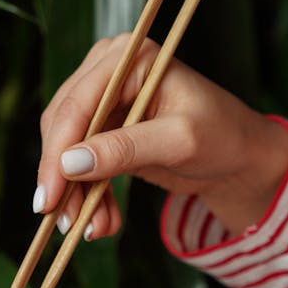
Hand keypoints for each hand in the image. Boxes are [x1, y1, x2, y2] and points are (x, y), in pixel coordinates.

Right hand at [34, 34, 287, 237]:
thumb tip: (69, 164)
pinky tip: (102, 221)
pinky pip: (79, 165)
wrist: (238, 158)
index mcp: (129, 58)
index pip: (77, 104)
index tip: (50, 197)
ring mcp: (103, 100)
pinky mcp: (103, 129)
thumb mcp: (178, 142)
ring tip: (94, 229)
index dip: (58, 152)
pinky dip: (87, 195)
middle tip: (67, 221)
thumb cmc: (221, 137)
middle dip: (64, 178)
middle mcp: (108, 71)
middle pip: (62, 127)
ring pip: (66, 150)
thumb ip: (124, 149)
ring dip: (76, 194)